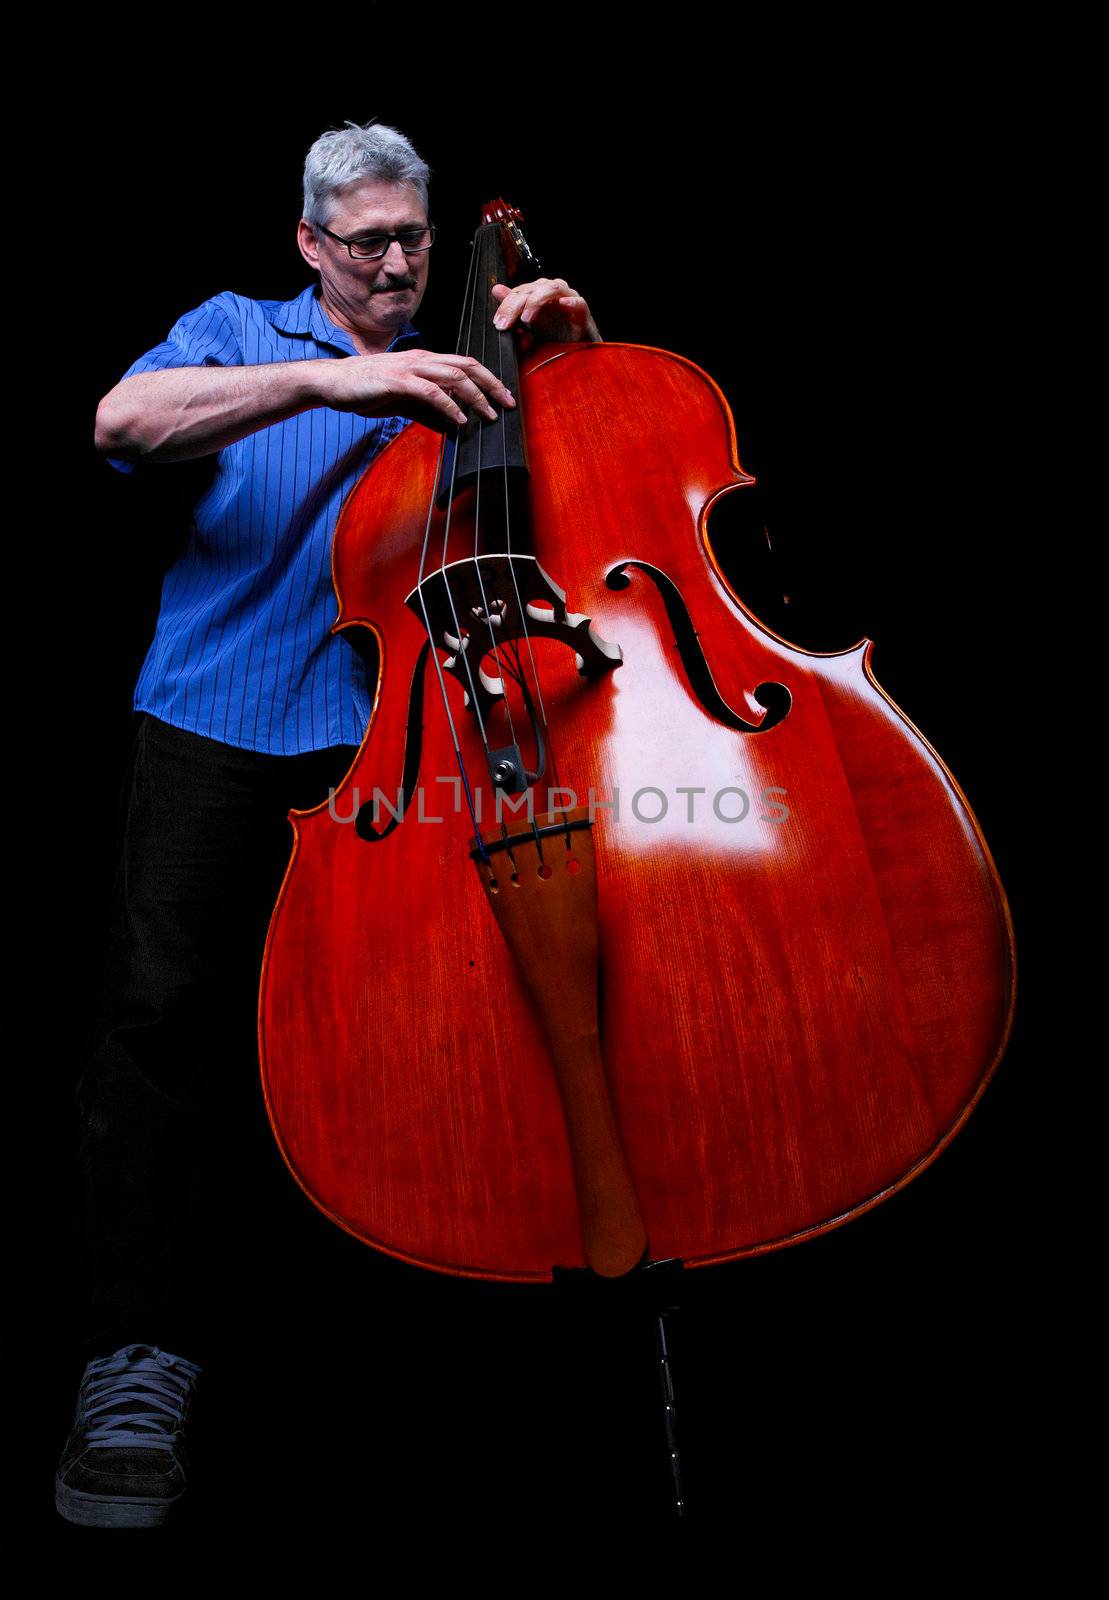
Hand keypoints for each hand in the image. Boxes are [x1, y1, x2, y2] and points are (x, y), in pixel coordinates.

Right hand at [319, 349, 515, 432]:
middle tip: (509, 403)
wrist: (334, 384)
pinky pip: (430, 391)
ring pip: (453, 376)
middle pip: (466, 365)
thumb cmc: (366, 390)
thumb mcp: (403, 402)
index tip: (504, 397)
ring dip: (475, 396)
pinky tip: (459, 420)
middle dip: (491, 384)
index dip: (488, 379)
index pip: (463, 364)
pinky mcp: (397, 380)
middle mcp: (420, 359)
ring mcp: (409, 367)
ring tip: (489, 415)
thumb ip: (427, 411)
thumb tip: (451, 425)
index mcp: (423, 361)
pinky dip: (448, 405)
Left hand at [491, 279, 601, 345]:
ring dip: (536, 301)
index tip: (498, 323)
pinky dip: (570, 302)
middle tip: (505, 324)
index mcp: (537, 292)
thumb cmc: (554, 333)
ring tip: (526, 318)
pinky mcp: (582, 309)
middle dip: (515, 306)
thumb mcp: (529, 323)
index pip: (518, 292)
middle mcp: (551, 291)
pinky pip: (577, 302)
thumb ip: (514, 307)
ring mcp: (568, 297)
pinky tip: (562, 305)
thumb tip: (496, 289)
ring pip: (551, 289)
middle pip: (531, 290)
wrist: (576, 348)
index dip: (506, 306)